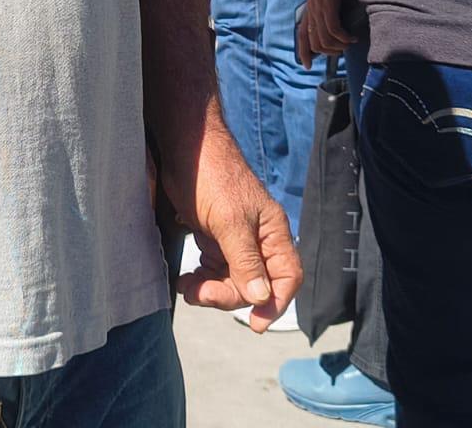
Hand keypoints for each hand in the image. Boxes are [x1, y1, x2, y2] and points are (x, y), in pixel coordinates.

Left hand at [174, 142, 301, 327]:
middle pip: (255, 285)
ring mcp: (235, 239)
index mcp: (272, 232)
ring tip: (188, 287)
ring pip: (232, 280)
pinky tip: (186, 279)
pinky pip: (214, 270)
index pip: (287, 276)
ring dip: (211, 290)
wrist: (184, 148)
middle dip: (229, 295)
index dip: (276, 303)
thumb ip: (245, 260)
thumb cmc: (213, 177)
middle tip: (202, 294)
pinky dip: (201, 280)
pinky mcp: (213, 237)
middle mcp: (257, 238)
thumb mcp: (229, 221)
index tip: (256, 323)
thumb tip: (260, 297)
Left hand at [297, 0, 353, 66]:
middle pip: (314, 43)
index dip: (303, 52)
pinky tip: (352, 37)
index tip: (307, 65)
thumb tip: (338, 16)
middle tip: (343, 49)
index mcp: (310, 8)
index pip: (301, 35)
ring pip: (323, 40)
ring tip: (349, 43)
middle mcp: (311, 11)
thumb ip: (329, 4)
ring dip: (338, 46)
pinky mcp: (327, 5)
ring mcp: (318, 9)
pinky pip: (333, 30)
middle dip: (329, 52)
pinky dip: (343, 38)